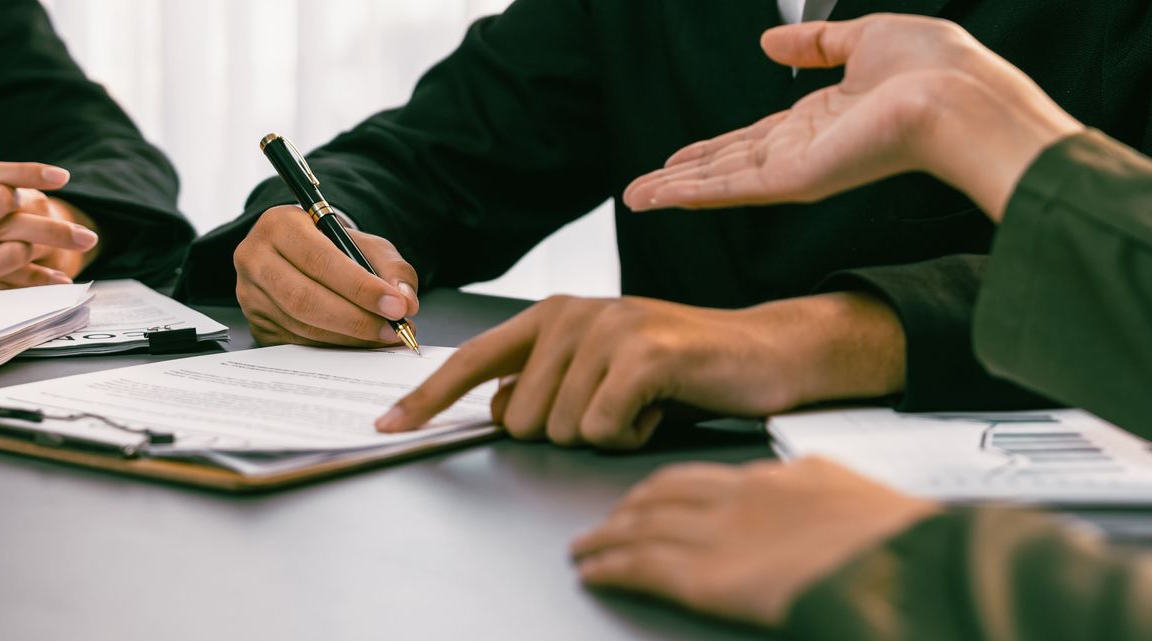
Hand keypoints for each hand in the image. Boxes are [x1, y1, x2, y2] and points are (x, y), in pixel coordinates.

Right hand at [235, 205, 419, 346]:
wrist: (298, 254)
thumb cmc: (332, 247)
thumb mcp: (365, 244)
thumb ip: (391, 268)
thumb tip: (405, 301)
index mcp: (279, 224)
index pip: (319, 260)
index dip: (359, 287)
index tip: (395, 306)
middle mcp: (254, 257)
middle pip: (304, 298)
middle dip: (354, 319)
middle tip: (392, 330)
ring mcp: (249, 294)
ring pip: (300, 325)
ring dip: (347, 337)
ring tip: (381, 337)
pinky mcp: (255, 323)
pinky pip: (296, 343)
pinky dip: (332, 347)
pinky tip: (357, 343)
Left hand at [376, 293, 903, 448]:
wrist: (764, 352)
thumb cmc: (678, 370)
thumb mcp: (599, 370)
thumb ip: (543, 383)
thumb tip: (499, 410)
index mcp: (550, 315)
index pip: (471, 360)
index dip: (427, 398)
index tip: (387, 426)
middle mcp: (570, 313)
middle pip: (517, 418)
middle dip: (564, 432)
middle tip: (615, 407)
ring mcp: (606, 328)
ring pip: (558, 429)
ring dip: (604, 434)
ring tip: (642, 404)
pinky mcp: (643, 354)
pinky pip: (600, 429)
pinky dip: (630, 436)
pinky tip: (658, 410)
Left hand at [571, 458, 939, 627]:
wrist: (909, 566)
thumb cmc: (902, 545)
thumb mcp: (859, 501)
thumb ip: (821, 497)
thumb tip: (818, 504)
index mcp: (781, 479)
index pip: (707, 476)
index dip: (671, 488)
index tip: (655, 496)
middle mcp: (742, 498)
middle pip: (665, 493)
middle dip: (631, 506)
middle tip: (610, 516)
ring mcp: (721, 535)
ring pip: (643, 526)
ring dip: (607, 535)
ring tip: (586, 545)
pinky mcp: (707, 577)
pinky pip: (641, 566)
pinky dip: (610, 566)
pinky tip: (592, 570)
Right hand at [623, 15, 1081, 216]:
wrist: (963, 96)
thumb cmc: (938, 67)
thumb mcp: (869, 38)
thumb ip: (818, 44)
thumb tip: (771, 41)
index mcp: (824, 119)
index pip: (754, 138)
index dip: (713, 147)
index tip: (680, 154)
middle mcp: (806, 149)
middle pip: (728, 165)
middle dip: (682, 176)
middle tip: (641, 189)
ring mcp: (798, 168)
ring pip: (721, 181)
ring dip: (673, 188)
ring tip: (633, 198)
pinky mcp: (795, 179)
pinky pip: (731, 187)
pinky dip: (688, 192)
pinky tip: (658, 197)